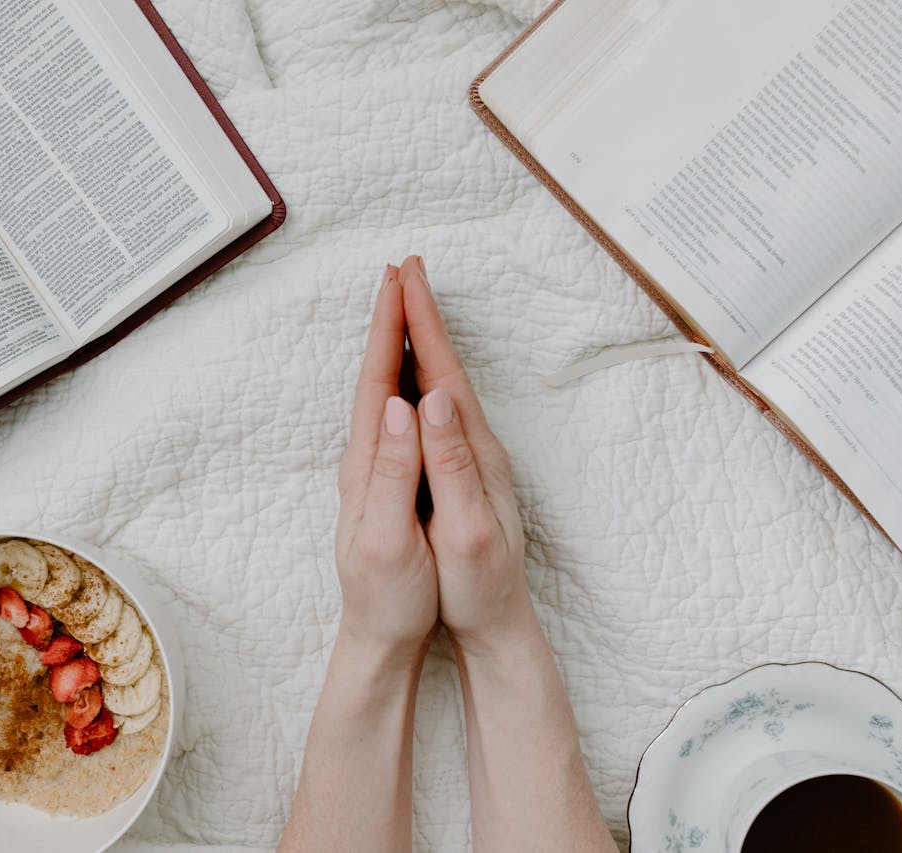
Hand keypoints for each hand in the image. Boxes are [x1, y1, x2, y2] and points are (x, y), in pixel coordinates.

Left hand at [335, 265, 438, 661]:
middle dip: (389, 320)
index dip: (390, 330)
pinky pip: (393, 412)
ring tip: (403, 303)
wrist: (379, 635)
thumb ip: (395, 473)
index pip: (379, 382)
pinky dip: (401, 378)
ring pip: (384, 389)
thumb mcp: (388, 537)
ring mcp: (375, 468)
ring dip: (392, 344)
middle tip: (401, 269)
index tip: (399, 280)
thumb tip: (403, 406)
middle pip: (377, 375)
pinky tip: (408, 373)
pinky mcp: (388, 481)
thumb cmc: (389, 594)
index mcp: (370, 465)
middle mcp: (366, 459)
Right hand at [395, 256, 533, 659]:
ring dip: (421, 340)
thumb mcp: (468, 530)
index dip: (422, 324)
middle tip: (402, 268)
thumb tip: (433, 400)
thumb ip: (453, 465)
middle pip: (443, 366)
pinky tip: (409, 373)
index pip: (442, 374)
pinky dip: (419, 376)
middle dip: (421, 315)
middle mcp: (474, 445)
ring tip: (404, 304)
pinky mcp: (458, 471)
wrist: (499, 622)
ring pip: (439, 383)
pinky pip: (435, 407)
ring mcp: (468, 457)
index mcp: (472, 453)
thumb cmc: (479, 584)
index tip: (404, 278)